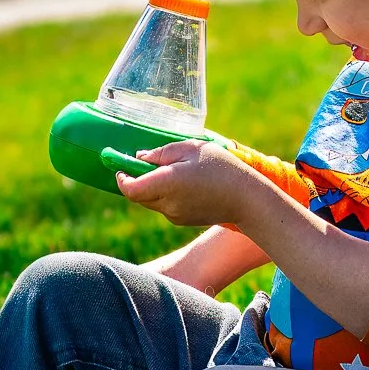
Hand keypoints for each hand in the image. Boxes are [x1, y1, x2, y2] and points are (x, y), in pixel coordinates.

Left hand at [115, 140, 262, 227]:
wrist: (247, 199)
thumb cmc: (222, 168)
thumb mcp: (193, 148)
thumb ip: (162, 153)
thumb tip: (140, 158)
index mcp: (168, 183)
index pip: (130, 188)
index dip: (122, 178)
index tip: (121, 166)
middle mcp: (168, 203)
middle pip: (138, 196)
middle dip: (137, 180)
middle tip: (147, 163)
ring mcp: (175, 215)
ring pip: (151, 201)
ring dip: (152, 187)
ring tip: (174, 171)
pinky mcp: (182, 221)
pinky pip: (165, 207)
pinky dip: (166, 195)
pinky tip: (186, 184)